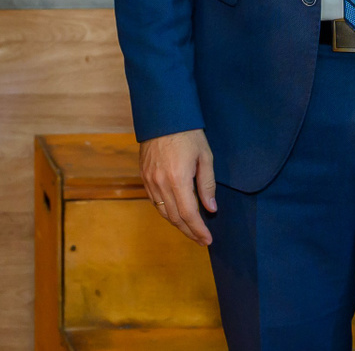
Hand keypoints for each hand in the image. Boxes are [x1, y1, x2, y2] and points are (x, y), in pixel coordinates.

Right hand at [139, 128, 216, 244]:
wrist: (162, 115)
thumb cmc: (187, 133)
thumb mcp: (205, 156)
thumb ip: (207, 184)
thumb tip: (211, 208)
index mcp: (178, 178)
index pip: (189, 214)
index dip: (198, 230)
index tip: (207, 240)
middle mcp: (161, 182)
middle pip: (175, 217)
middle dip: (189, 231)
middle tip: (201, 240)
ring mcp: (150, 180)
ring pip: (163, 211)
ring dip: (177, 224)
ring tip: (190, 230)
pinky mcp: (144, 175)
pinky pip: (155, 201)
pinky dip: (166, 211)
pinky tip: (175, 213)